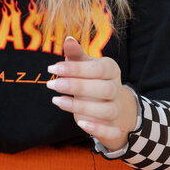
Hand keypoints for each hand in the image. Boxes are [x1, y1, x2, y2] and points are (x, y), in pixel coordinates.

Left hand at [46, 36, 138, 151]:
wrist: (114, 107)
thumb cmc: (93, 81)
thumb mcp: (85, 66)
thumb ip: (76, 55)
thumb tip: (68, 39)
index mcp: (111, 71)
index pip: (97, 69)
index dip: (75, 69)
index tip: (52, 68)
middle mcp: (116, 89)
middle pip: (104, 89)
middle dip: (77, 86)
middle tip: (52, 85)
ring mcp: (117, 110)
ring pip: (106, 110)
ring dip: (81, 107)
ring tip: (57, 101)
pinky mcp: (114, 128)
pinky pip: (110, 130)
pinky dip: (97, 129)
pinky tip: (80, 124)